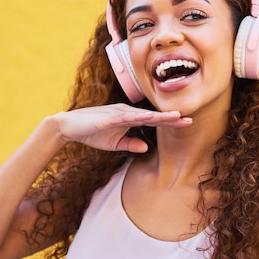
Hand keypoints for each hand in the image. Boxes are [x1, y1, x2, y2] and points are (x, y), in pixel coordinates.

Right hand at [53, 104, 191, 152]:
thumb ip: (131, 144)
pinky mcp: (107, 118)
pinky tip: (149, 117)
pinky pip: (125, 117)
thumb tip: (147, 147)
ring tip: (175, 117)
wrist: (68, 127)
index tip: (187, 122)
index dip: (170, 121)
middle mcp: (126, 112)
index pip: (154, 120)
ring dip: (159, 116)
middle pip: (153, 115)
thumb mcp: (114, 143)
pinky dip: (137, 117)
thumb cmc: (92, 132)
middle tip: (190, 119)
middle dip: (171, 118)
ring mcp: (117, 113)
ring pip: (142, 114)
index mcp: (129, 117)